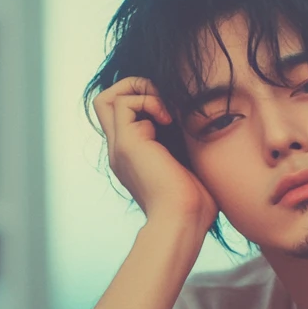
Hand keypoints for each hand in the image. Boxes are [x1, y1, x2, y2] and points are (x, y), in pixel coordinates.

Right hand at [92, 77, 217, 229]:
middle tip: (162, 103)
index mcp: (134, 157)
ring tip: (165, 110)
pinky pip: (124, 101)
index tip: (171, 113)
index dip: (142, 102)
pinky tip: (167, 119)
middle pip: (105, 103)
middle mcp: (121, 150)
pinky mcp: (127, 144)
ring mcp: (120, 146)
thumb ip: (185, 146)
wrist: (184, 220)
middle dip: (133, 88)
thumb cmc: (196, 204)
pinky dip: (148, 100)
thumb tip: (202, 125)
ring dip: (140, 90)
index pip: (121, 117)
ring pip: (108, 97)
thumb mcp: (190, 166)